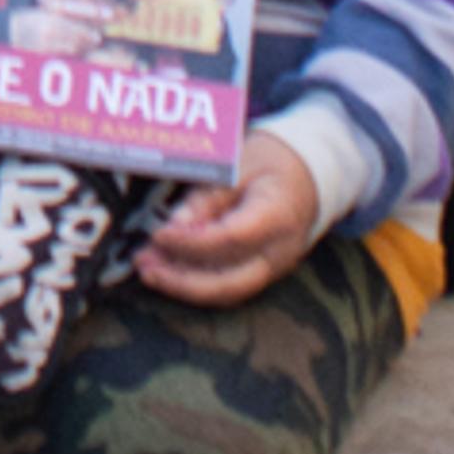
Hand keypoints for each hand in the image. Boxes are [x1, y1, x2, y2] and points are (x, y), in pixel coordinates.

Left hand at [137, 130, 325, 303]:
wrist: (309, 174)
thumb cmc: (271, 161)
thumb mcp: (238, 165)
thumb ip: (207, 197)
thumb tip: (174, 225)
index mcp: (278, 216)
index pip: (230, 240)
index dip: (190, 243)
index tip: (157, 235)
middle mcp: (279, 252)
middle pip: (230, 282)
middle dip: (182, 281)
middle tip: (144, 264)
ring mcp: (275, 268)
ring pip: (228, 291)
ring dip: (184, 286)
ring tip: (147, 269)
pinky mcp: (263, 273)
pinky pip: (230, 286)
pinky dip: (197, 283)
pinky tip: (169, 271)